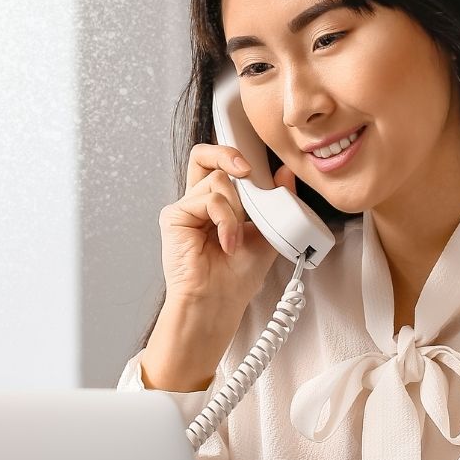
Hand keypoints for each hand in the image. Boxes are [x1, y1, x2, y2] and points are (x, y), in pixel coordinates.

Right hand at [159, 143, 297, 310]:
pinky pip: (208, 199)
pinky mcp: (174, 216)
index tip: (258, 167)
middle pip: (204, 156)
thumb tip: (284, 175)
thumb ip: (275, 204)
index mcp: (217, 205)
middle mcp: (198, 202)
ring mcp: (185, 208)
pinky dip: (226, 220)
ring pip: (218, 181)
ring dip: (237, 210)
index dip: (234, 156)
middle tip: (248, 171)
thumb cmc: (236, 279)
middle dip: (229, 155)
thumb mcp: (267, 234)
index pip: (219, 165)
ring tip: (236, 239)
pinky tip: (227, 242)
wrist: (218, 303)